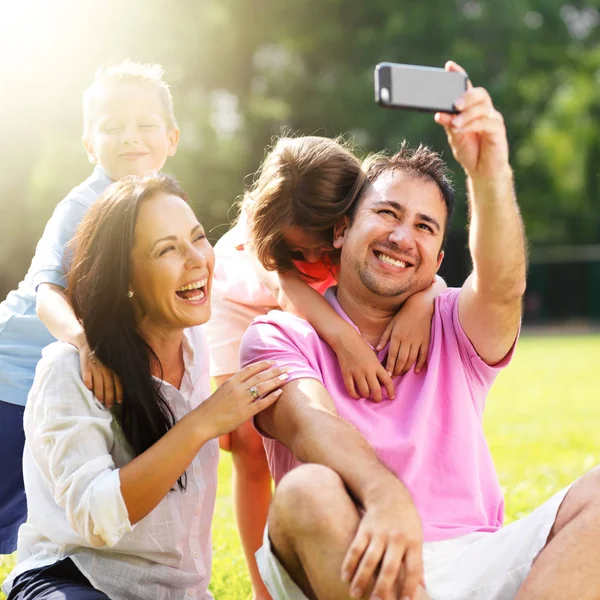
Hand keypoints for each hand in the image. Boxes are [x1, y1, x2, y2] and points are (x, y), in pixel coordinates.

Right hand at [79, 339, 122, 407]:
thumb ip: (116, 372)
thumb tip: (122, 387)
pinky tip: (89, 389)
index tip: (119, 402)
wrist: (88, 341)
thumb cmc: (102, 355)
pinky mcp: (86, 366)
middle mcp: (106, 368)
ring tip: (100, 402)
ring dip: (99, 394)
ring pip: (98, 383)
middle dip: (109, 397)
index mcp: (113, 367)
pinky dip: (88, 383)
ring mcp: (95, 367)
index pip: (118, 382)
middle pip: (108, 385)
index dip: (119, 393)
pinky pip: (87, 376)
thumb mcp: (112, 361)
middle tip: (109, 406)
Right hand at [197, 361, 287, 438]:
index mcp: (231, 381)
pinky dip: (272, 397)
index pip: (250, 369)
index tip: (273, 361)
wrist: (201, 422)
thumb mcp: (221, 391)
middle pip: (259, 376)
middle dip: (275, 371)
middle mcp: (237, 388)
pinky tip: (280, 393)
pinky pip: (261, 403)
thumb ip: (234, 386)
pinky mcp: (244, 413)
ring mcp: (241, 400)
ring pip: (262, 387)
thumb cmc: (211, 408)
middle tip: (288, 367)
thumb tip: (245, 382)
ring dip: (276, 381)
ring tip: (287, 377)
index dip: (263, 364)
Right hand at [335, 329, 394, 401]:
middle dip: (377, 398)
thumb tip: (385, 381)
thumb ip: (379, 368)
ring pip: (364, 392)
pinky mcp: (346, 374)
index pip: (387, 381)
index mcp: (376, 365)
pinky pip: (351, 389)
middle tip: (376, 399)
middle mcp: (368, 370)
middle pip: (376, 390)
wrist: (346, 340)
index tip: (391, 397)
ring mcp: (356, 372)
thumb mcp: (374, 356)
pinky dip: (354, 395)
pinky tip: (356, 395)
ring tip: (366, 395)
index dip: (391, 391)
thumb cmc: (361, 347)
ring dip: (366, 396)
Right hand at [341, 491, 423, 599]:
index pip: (413, 569)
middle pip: (390, 567)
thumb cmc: (405, 520)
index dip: (410, 587)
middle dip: (383, 587)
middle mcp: (396, 538)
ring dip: (362, 578)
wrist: (388, 494)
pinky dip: (349, 562)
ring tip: (355, 594)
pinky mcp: (364, 528)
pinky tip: (344, 576)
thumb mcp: (416, 537)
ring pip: (369, 559)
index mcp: (413, 542)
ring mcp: (379, 533)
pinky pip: (356, 547)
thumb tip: (422, 588)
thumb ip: (416, 561)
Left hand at [376, 295, 433, 376]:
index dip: (389, 366)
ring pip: (412, 359)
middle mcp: (407, 340)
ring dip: (406, 368)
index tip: (387, 375)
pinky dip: (420, 364)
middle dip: (397, 370)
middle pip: (401, 360)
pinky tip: (417, 370)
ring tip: (401, 373)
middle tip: (393, 377)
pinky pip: (423, 355)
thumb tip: (377, 349)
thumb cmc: (403, 315)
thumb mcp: (391, 325)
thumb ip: (384, 338)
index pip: (392, 355)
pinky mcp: (426, 341)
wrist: (421, 307)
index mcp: (397, 336)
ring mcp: (417, 341)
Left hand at [435, 61, 509, 181]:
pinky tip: (461, 129)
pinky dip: (472, 125)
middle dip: (466, 96)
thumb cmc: (469, 151)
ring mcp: (492, 119)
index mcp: (472, 108)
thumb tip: (438, 113)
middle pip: (479, 94)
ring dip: (466, 115)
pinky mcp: (498, 131)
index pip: (467, 87)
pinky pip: (486, 123)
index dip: (459, 75)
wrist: (482, 171)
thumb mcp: (454, 136)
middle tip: (454, 104)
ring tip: (454, 123)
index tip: (449, 66)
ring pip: (482, 108)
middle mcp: (484, 110)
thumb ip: (449, 124)